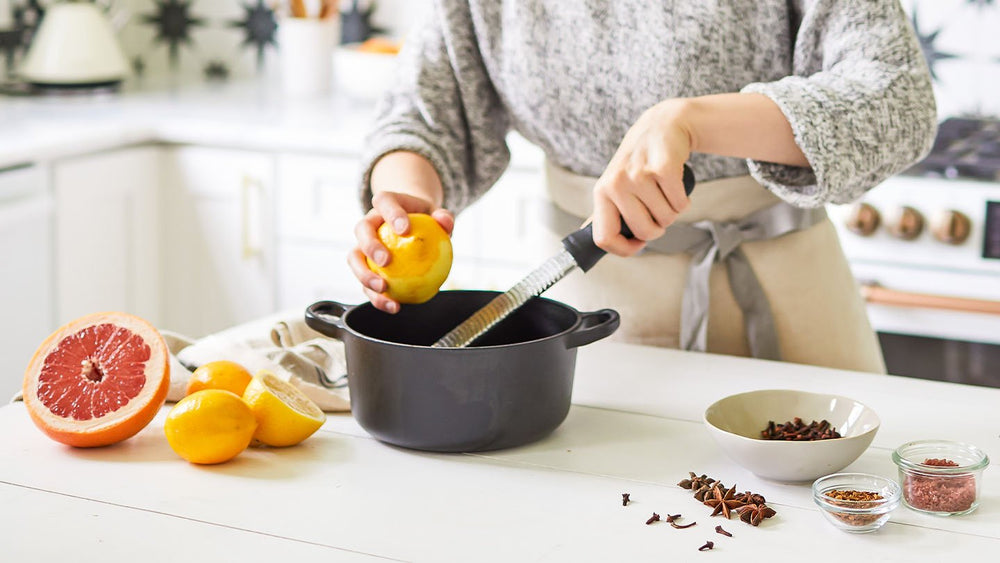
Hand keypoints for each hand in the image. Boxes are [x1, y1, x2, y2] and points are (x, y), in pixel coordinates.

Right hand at [348, 191, 454, 312]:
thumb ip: (443, 217)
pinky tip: (394, 306)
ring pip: (354, 258)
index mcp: (385, 203)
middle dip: (370, 246)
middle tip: (386, 262)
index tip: (405, 228)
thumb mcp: (437, 215)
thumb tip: (445, 222)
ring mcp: (363, 245)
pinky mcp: (365, 267)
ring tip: (383, 289)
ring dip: (365, 276)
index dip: (390, 213)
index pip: (384, 201)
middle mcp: (369, 222)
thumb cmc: (425, 220)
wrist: (411, 227)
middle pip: (361, 229)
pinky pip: (366, 282)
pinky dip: (377, 297)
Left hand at [592, 99, 693, 255]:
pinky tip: (676, 186)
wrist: (662, 126)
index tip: (638, 243)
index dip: (624, 248)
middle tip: (658, 209)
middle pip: (644, 232)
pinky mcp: (663, 168)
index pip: (604, 238)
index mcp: (602, 192)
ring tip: (665, 191)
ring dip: (672, 211)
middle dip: (658, 227)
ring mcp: (639, 175)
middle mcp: (616, 184)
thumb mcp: (614, 184)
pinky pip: (681, 204)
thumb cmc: (638, 162)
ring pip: (666, 219)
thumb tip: (590, 240)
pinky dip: (684, 200)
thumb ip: (605, 212)